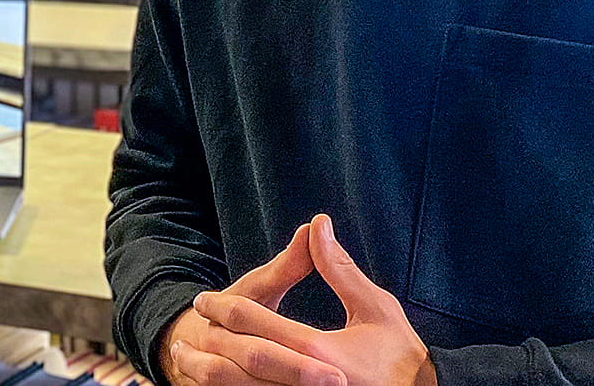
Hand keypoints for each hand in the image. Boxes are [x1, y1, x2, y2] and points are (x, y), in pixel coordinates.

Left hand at [193, 215, 434, 385]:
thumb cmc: (401, 356)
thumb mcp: (376, 308)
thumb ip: (339, 269)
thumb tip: (317, 224)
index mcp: (322, 354)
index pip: (258, 326)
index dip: (226, 309)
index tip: (205, 298)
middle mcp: (308, 385)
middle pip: (244, 359)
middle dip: (213, 339)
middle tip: (193, 323)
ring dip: (213, 373)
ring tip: (192, 355)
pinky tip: (222, 381)